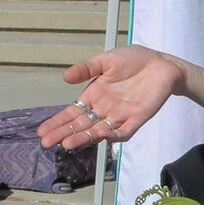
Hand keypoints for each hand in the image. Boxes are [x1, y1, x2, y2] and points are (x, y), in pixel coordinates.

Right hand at [37, 46, 182, 150]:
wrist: (161, 64)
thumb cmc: (134, 61)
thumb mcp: (106, 60)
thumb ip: (87, 68)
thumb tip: (65, 77)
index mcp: (94, 96)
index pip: (72, 113)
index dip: (57, 122)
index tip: (42, 131)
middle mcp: (104, 109)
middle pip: (81, 125)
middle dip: (64, 134)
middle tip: (47, 143)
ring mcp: (120, 115)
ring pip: (98, 131)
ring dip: (83, 138)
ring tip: (67, 143)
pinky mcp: (137, 118)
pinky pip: (124, 131)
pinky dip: (113, 135)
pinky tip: (101, 137)